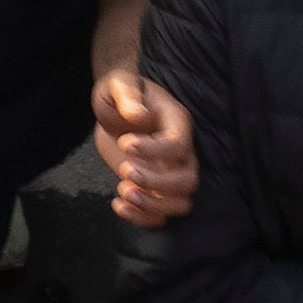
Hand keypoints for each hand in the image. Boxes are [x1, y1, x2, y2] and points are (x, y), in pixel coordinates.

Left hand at [89, 67, 199, 225]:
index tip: (124, 143)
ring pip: (180, 204)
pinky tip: (118, 204)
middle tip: (124, 171)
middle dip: (157, 184)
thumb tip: (139, 115)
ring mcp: (170, 174)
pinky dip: (143, 218)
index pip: (180, 145)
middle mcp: (181, 153)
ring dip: (152, 206)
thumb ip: (128, 95)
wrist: (115, 112)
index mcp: (177, 123)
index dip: (155, 150)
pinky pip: (162, 216)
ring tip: (121, 191)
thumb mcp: (119, 84)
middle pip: (188, 180)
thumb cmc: (121, 94)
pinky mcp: (156, 190)